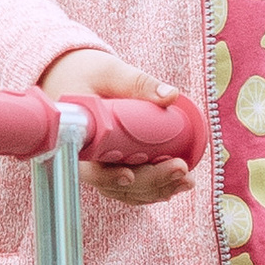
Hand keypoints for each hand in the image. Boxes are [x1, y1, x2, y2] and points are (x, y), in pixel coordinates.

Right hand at [41, 46, 198, 205]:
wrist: (77, 79)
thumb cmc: (88, 74)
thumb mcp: (111, 73)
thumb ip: (138, 83)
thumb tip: (171, 96)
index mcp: (78, 137)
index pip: (88, 166)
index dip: (108, 177)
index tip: (129, 176)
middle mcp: (85, 159)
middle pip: (115, 183)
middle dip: (150, 181)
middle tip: (180, 168)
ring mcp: (100, 167)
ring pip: (126, 190)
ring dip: (158, 189)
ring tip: (187, 180)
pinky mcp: (114, 168)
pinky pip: (133, 187)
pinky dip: (156, 189)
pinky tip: (178, 184)